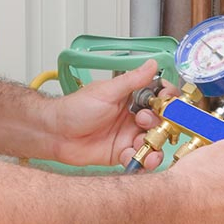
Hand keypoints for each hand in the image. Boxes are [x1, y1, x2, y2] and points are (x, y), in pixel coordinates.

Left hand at [47, 58, 172, 167]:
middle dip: (160, 124)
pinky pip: (140, 158)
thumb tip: (152, 64)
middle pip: (161, 121)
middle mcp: (133, 116)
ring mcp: (128, 135)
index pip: (159, 97)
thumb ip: (132, 80)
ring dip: (154, 144)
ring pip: (154, 141)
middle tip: (144, 122)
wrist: (55, 133)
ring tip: (145, 144)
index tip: (168, 102)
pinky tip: (135, 156)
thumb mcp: (106, 91)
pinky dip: (142, 159)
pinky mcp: (122, 153)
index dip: (167, 100)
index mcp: (131, 98)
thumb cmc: (74, 109)